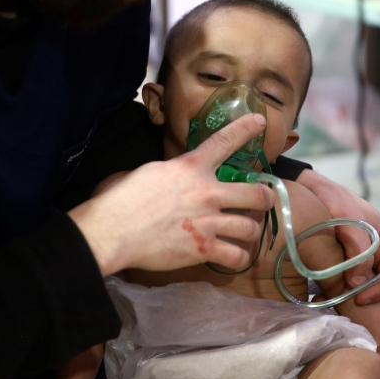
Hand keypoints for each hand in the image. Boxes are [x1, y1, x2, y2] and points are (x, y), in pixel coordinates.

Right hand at [69, 114, 274, 274]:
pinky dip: (238, 257)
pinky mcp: (204, 249)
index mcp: (191, 167)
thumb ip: (171, 172)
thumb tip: (173, 177)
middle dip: (265, 197)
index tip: (260, 122)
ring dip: (251, 230)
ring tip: (246, 232)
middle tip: (264, 200)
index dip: (245, 129)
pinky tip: (233, 255)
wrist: (114, 230)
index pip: (224, 142)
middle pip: (255, 193)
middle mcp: (207, 192)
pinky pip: (236, 256)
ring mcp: (208, 222)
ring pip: (251, 227)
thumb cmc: (121, 199)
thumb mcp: (149, 172)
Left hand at [295, 169, 379, 305]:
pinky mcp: (341, 264)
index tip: (360, 299)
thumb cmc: (332, 199)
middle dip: (375, 308)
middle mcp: (377, 253)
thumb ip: (358, 247)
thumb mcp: (349, 217)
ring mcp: (359, 260)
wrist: (305, 189)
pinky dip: (338, 295)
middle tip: (361, 325)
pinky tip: (321, 299)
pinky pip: (345, 285)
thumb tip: (359, 283)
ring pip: (364, 289)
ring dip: (354, 304)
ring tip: (337, 313)